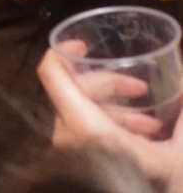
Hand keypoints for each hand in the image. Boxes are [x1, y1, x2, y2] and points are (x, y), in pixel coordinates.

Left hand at [39, 48, 182, 189]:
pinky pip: (84, 133)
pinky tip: (143, 140)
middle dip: (111, 85)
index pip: (53, 75)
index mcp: (88, 128)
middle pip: (75, 91)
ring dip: (116, 110)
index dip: (62, 51)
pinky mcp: (73, 165)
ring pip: (82, 113)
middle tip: (143, 90)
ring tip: (153, 123)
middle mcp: (69, 137)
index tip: (84, 43)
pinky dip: (109, 128)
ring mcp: (68, 152)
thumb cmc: (156, 188)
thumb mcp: (179, 156)